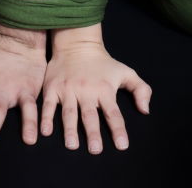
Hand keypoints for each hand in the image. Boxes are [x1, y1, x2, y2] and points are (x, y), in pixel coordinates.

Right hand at [41, 38, 151, 152]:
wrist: (76, 42)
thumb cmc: (103, 63)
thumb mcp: (126, 72)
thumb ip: (141, 90)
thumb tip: (145, 111)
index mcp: (104, 89)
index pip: (113, 113)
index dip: (118, 129)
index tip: (122, 146)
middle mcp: (86, 90)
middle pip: (90, 115)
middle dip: (93, 133)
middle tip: (95, 150)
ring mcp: (68, 89)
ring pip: (69, 112)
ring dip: (70, 129)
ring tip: (72, 145)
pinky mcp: (53, 87)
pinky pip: (48, 105)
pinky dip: (46, 118)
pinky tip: (45, 131)